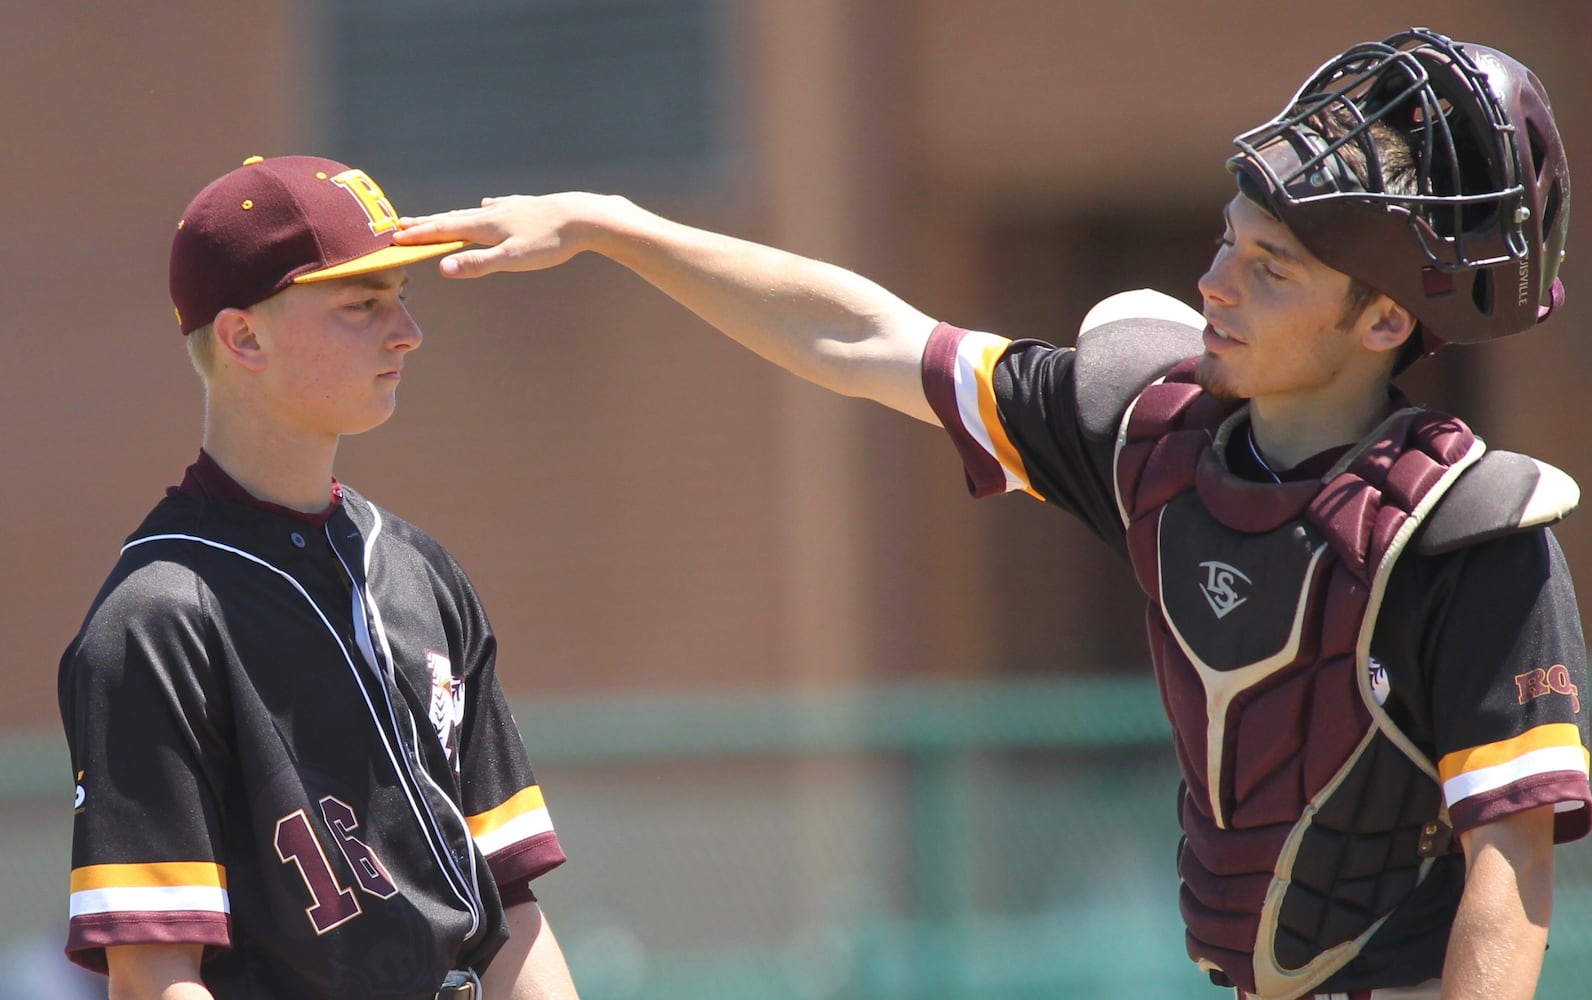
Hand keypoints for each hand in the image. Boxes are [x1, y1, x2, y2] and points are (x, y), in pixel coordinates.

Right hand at [395, 193, 615, 278]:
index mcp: (485, 226)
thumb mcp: (512, 258)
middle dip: (427, 223)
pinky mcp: (527, 206)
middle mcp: (493, 212)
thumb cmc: (550, 241)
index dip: (420, 235)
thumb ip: (478, 264)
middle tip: (403, 223)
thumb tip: (443, 268)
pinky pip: (498, 205)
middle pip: (454, 218)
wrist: (584, 216)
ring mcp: (510, 207)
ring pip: (474, 211)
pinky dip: (485, 207)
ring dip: (452, 216)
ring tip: (437, 217)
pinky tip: (488, 204)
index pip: (444, 230)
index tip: (396, 237)